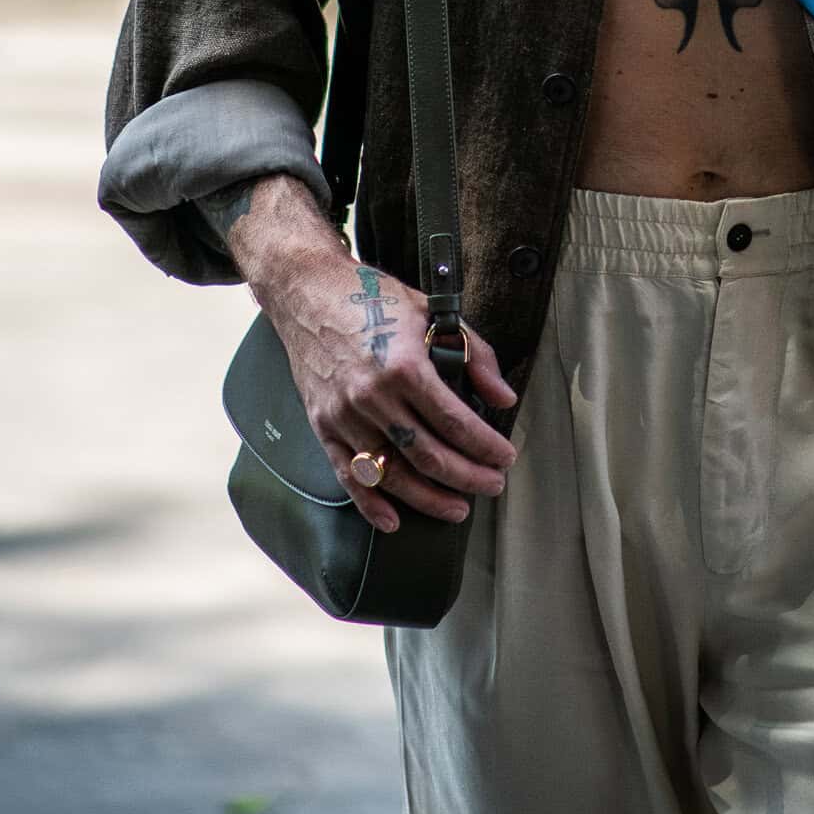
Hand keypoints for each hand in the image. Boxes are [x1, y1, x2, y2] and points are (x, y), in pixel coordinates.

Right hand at [228, 179, 519, 532]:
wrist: (308, 293)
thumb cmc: (372, 298)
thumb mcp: (432, 312)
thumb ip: (474, 354)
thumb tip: (503, 397)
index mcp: (404, 366)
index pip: (455, 421)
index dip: (485, 446)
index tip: (506, 457)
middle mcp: (372, 397)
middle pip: (428, 455)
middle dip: (466, 477)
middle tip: (492, 485)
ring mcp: (345, 416)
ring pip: (392, 473)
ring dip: (428, 498)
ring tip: (458, 508)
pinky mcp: (323, 426)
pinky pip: (348, 475)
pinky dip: (372, 503)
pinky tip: (394, 520)